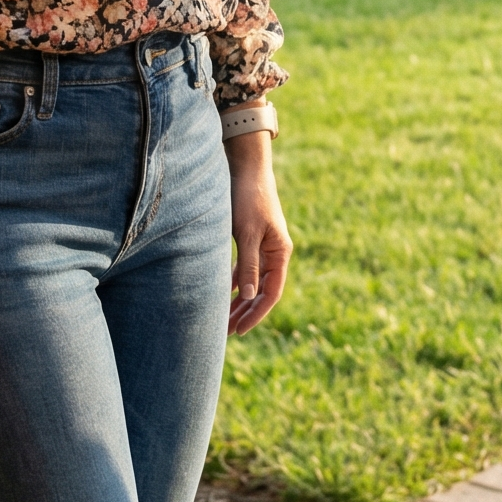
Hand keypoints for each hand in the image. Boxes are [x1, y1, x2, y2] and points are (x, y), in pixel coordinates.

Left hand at [227, 129, 291, 334]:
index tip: (239, 330)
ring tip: (223, 320)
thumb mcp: (247, 233)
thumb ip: (248, 265)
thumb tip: (249, 296)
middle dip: (246, 312)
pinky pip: (244, 268)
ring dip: (239, 300)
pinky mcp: (251, 239)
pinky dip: (234, 282)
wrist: (247, 168)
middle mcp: (274, 253)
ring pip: (252, 282)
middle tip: (226, 333)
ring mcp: (263, 246)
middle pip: (262, 291)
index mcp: (280, 253)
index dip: (256, 314)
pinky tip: (221, 293)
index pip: (271, 293)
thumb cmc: (249, 199)